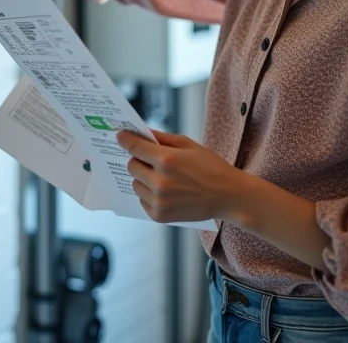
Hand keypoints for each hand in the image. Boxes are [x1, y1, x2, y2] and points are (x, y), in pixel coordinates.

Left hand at [116, 128, 242, 224]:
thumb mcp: (188, 145)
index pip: (135, 147)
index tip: (120, 135)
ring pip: (135, 184)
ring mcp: (159, 201)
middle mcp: (160, 182)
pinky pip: (142, 200)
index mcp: (167, 160)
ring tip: (161, 177)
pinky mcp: (160, 215)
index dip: (125, 139)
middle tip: (150, 160)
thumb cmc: (210, 167)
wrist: (227, 196)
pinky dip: (148, 195)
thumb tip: (140, 132)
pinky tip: (165, 192)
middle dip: (138, 160)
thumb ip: (162, 138)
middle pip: (131, 166)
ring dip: (142, 178)